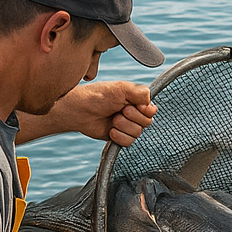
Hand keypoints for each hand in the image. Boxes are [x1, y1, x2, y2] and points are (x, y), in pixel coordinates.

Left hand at [16, 81, 156, 145]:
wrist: (80, 111)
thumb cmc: (98, 96)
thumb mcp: (121, 88)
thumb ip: (140, 92)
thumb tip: (150, 99)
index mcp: (135, 100)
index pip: (151, 110)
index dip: (145, 110)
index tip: (132, 105)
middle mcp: (133, 113)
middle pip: (147, 122)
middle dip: (132, 118)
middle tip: (119, 111)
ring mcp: (126, 125)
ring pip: (138, 133)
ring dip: (124, 126)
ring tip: (113, 120)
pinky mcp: (119, 137)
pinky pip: (129, 142)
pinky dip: (120, 137)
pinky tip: (111, 130)